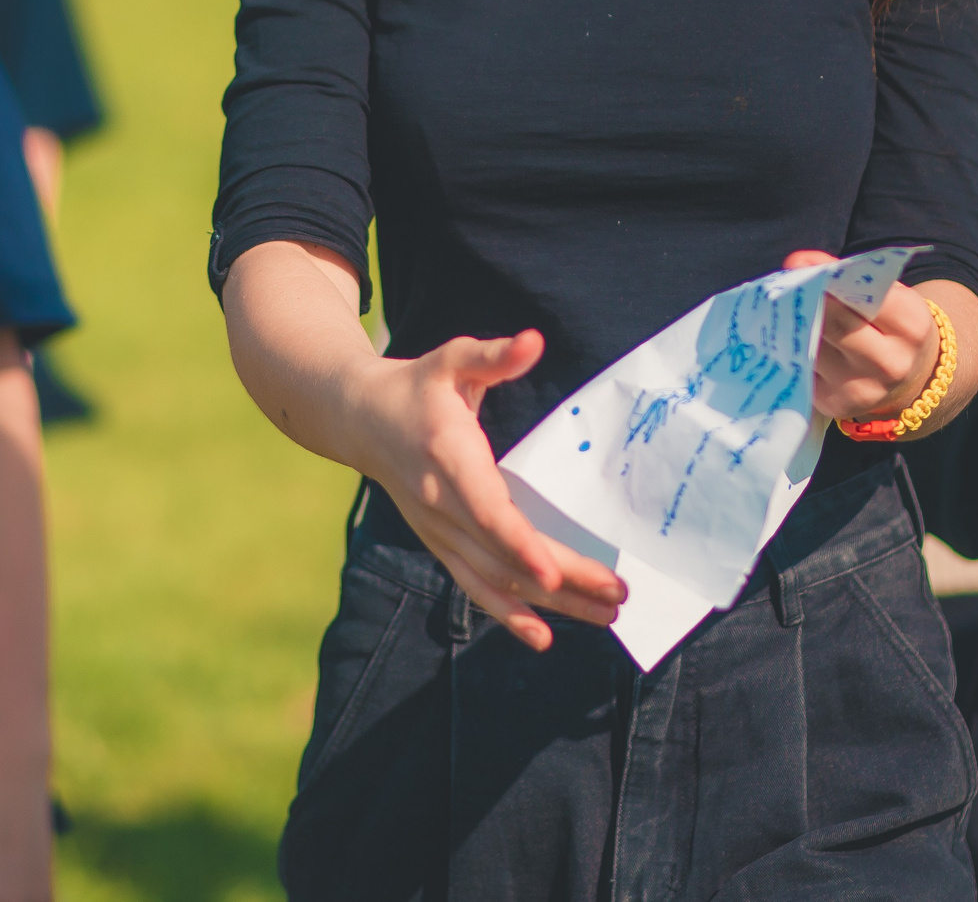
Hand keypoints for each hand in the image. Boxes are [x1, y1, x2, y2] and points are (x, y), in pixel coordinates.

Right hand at [346, 331, 624, 650]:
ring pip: (495, 581)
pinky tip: (545, 636)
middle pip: (503, 558)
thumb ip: (492, 356)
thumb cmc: (415, 387)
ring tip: (607, 615)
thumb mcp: (451, 360)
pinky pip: (475, 588)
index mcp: (448, 460)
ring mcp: (438, 532)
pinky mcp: (441, 545)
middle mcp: (440, 506)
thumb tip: (533, 341)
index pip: (487, 513)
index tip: (556, 573)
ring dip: (550, 605)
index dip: (521, 545)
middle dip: (562, 581)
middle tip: (618, 594)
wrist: (359, 419)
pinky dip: (508, 615)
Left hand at [790, 251, 942, 422]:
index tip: (799, 265)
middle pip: (833, 325)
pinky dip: (793, 350)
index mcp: (910, 326)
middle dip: (806, 301)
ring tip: (781, 307)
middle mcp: (890, 363)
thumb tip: (798, 264)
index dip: (827, 279)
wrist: (912, 378)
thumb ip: (851, 277)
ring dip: (794, 325)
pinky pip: (804, 370)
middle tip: (784, 285)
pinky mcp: (836, 405)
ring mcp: (862, 389)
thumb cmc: (892, 325)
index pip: (862, 297)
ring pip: (813, 347)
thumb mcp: (891, 296)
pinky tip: (788, 336)